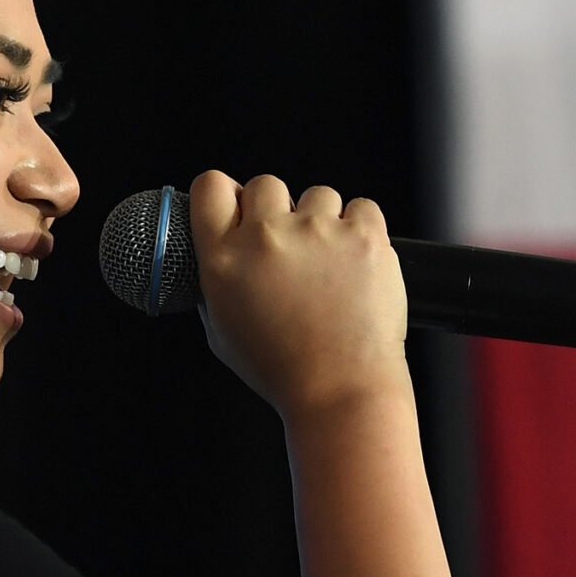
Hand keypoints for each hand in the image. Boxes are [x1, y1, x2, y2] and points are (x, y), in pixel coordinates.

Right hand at [190, 170, 409, 416]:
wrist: (341, 392)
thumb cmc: (283, 371)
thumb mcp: (222, 331)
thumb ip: (216, 284)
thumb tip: (221, 254)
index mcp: (224, 259)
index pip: (210, 186)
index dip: (226, 194)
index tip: (239, 208)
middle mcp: (267, 237)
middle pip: (265, 184)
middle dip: (277, 209)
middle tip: (290, 247)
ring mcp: (318, 233)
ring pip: (318, 195)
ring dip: (322, 221)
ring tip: (329, 265)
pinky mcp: (365, 237)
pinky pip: (362, 208)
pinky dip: (361, 229)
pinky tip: (355, 261)